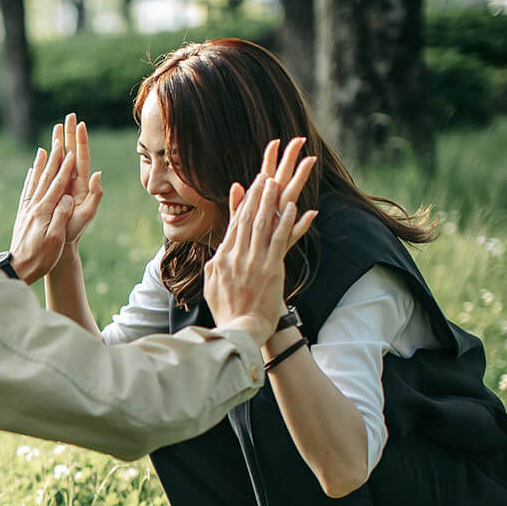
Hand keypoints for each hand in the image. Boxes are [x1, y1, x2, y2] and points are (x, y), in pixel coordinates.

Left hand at [6, 133, 76, 282]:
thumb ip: (60, 216)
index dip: (65, 167)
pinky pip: (27, 192)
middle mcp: (33, 207)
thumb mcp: (55, 239)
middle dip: (53, 158)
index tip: (71, 150)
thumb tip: (65, 198)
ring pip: (35, 182)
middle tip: (59, 140)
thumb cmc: (41, 257)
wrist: (19, 268)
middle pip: (45, 178)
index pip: (56, 184)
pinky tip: (31, 172)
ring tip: (44, 149)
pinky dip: (30, 180)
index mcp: (44, 211)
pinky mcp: (22, 215)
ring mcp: (26, 210)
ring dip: (40, 164)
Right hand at [54, 112, 103, 246]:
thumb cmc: (75, 231)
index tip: (80, 124)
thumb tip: (98, 174)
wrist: (61, 242)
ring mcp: (61, 185)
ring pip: (59, 159)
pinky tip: (43, 151)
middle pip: (70, 153)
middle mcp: (71, 181)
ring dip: (58, 143)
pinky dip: (47, 159)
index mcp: (81, 184)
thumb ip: (95, 195)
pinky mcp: (51, 191)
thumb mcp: (88, 214)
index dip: (81, 141)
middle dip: (69, 135)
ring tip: (56, 127)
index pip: (81, 157)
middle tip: (68, 116)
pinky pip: (49, 171)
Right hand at [203, 141, 318, 339]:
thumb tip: (218, 253)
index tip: (250, 186)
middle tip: (265, 175)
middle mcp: (236, 256)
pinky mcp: (269, 269)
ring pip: (262, 224)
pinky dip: (285, 222)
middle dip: (256, 195)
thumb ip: (216, 266)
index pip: (234, 225)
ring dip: (269, 201)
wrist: (240, 331)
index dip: (242, 203)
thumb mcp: (213, 285)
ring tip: (277, 182)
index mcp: (222, 259)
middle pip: (247, 219)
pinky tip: (293, 207)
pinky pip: (278, 240)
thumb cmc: (229, 312)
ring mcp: (253, 261)